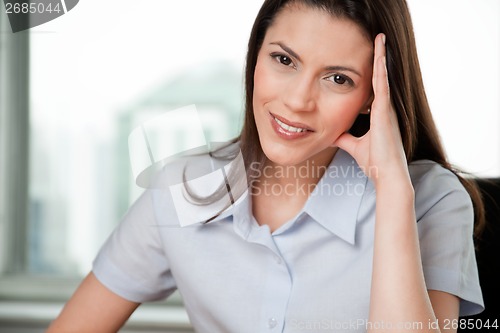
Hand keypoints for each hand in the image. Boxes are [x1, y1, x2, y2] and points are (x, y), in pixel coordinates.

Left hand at [333, 33, 409, 187]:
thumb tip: (332, 134)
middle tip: (377, 38)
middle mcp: (384, 108)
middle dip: (378, 58)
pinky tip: (379, 55)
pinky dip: (380, 70)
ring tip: (379, 38)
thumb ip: (344, 138)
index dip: (372, 71)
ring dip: (381, 57)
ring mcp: (386, 108)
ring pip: (382, 76)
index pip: (373, 87)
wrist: (387, 174)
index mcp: (377, 114)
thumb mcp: (353, 146)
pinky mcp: (385, 112)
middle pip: (380, 76)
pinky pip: (382, 86)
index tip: (369, 56)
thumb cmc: (375, 162)